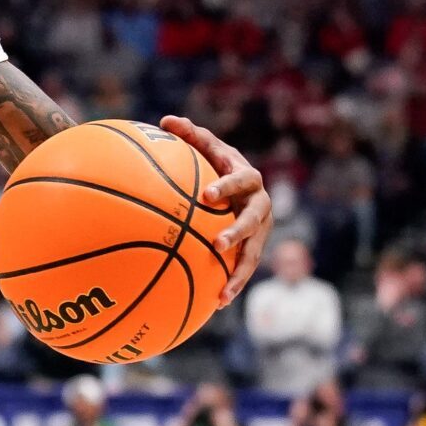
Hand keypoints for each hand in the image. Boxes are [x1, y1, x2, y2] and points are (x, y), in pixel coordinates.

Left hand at [159, 114, 268, 303]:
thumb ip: (189, 135)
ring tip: (223, 292)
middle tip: (218, 243)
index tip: (207, 194)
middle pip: (255, 219)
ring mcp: (260, 229)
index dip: (227, 185)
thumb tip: (165, 120)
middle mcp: (259, 204)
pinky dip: (232, 286)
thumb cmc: (216, 163)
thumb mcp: (206, 148)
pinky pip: (244, 269)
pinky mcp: (254, 249)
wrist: (241, 186)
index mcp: (248, 178)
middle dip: (239, 232)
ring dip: (239, 272)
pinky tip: (216, 304)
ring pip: (254, 253)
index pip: (240, 179)